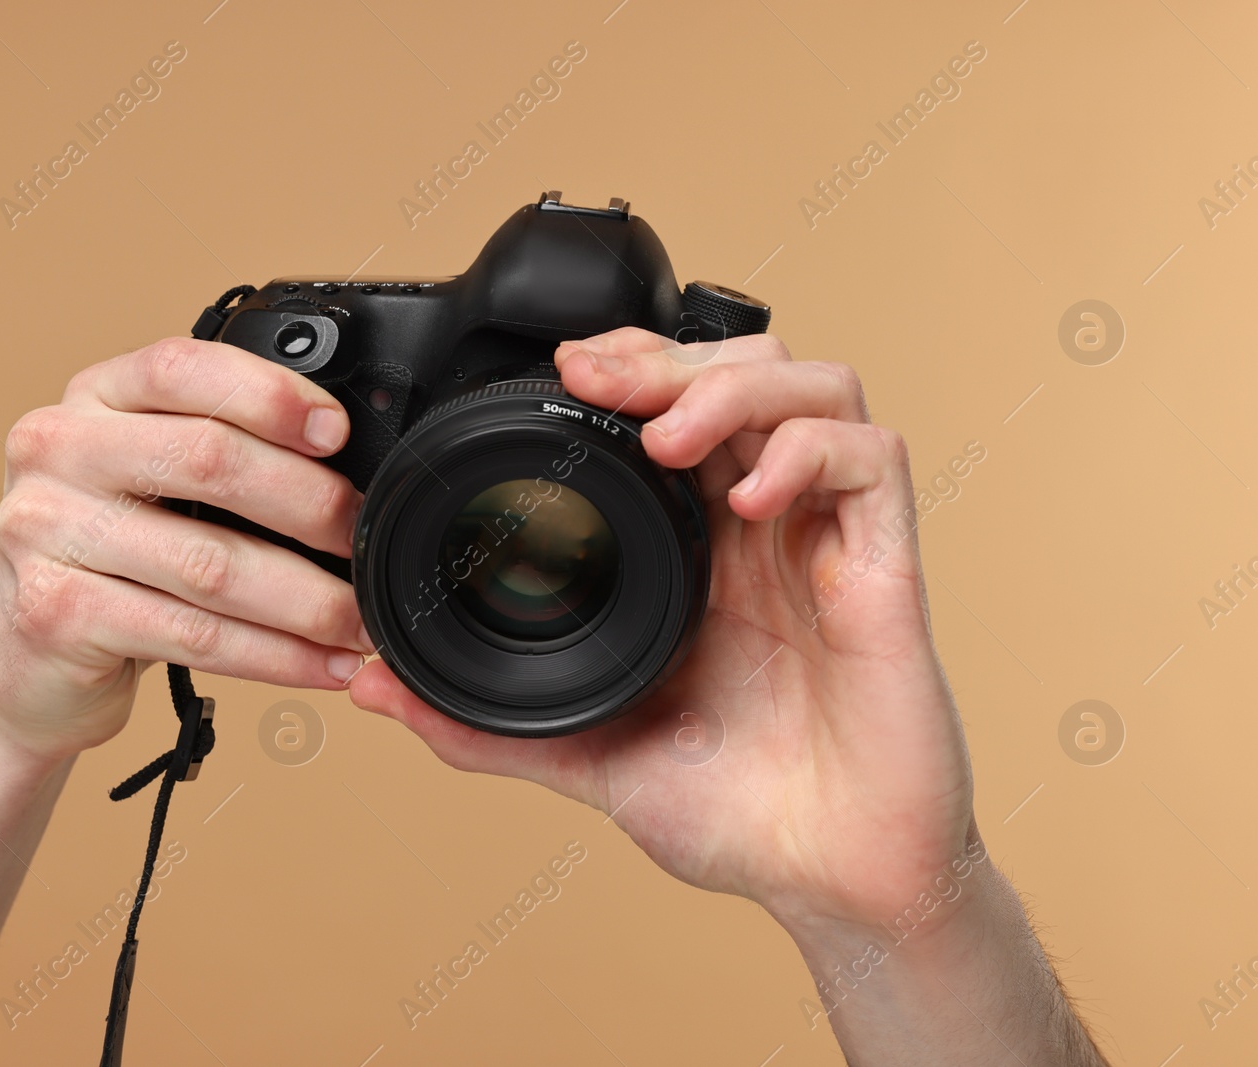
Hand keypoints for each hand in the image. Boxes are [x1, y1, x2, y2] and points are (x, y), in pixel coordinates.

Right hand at [0, 336, 370, 759]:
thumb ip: (216, 450)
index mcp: (93, 397)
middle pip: (211, 460)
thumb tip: (348, 469)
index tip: (338, 433)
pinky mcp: (56, 613)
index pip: (183, 368)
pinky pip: (195, 636)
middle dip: (311, 505)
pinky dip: (276, 656)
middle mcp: (57, 448)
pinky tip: (322, 664)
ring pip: (212, 564)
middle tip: (367, 542)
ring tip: (361, 622)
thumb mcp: (147, 483)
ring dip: (309, 601)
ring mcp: (46, 530)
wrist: (23, 669)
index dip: (270, 395)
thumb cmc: (109, 563)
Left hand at [349, 328, 974, 931]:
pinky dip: (808, 451)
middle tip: (602, 380)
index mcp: (704, 552)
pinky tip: (751, 498)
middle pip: (744, 371)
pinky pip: (871, 460)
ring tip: (672, 436)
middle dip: (670, 356)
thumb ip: (486, 725)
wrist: (832, 884)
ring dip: (735, 388)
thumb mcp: (589, 755)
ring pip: (816, 388)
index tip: (566, 369)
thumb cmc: (735, 817)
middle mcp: (766, 532)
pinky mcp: (885, 569)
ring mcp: (827, 543)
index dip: (632, 367)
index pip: (677, 410)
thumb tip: (373, 688)